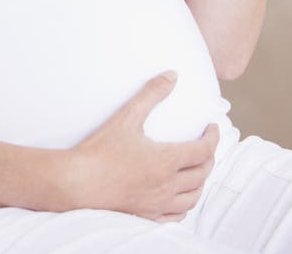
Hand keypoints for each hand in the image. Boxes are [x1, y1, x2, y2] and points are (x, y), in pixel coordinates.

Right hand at [58, 72, 219, 220]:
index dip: (213, 138)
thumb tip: (171, 76)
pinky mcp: (146, 216)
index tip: (213, 128)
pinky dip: (184, 206)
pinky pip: (175, 217)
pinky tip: (179, 199)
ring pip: (192, 198)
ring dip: (200, 183)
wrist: (78, 183)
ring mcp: (158, 204)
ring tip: (197, 171)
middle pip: (202, 174)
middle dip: (209, 158)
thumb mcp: (127, 116)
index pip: (203, 150)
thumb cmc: (100, 149)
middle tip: (206, 145)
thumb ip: (151, 94)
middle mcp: (167, 185)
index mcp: (167, 160)